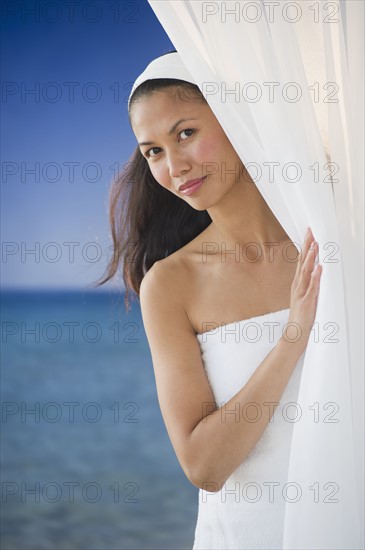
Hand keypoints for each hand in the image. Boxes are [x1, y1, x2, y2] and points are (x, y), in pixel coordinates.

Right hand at [284, 227, 321, 354]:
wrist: (294, 333)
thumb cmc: (301, 315)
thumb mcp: (305, 295)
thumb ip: (309, 282)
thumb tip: (315, 268)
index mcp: (298, 283)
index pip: (302, 260)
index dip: (305, 246)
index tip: (309, 233)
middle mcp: (298, 285)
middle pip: (302, 262)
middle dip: (307, 247)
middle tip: (310, 232)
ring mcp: (301, 293)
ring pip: (305, 272)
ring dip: (310, 259)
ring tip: (314, 246)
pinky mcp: (306, 302)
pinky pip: (311, 288)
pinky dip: (314, 277)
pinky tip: (318, 268)